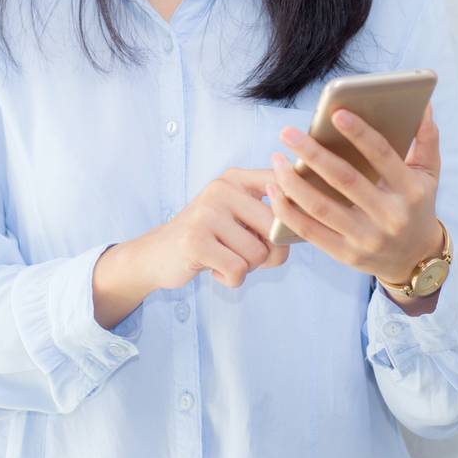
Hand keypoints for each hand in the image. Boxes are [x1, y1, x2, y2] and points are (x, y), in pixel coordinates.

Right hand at [139, 167, 290, 290]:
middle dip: (271, 253)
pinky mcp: (195, 241)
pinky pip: (238, 270)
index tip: (292, 224)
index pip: (282, 184)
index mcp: (236, 178)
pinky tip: (214, 268)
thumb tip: (300, 227)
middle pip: (276, 228)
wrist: (157, 254)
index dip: (295, 209)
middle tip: (247, 255)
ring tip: (224, 257)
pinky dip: (231, 279)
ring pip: (258, 254)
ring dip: (247, 267)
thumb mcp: (237, 214)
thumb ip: (269, 213)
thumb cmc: (209, 238)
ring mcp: (207, 213)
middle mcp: (222, 188)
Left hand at [267, 102, 443, 285]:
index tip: (336, 113)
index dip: (360, 133)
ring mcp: (366, 239)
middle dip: (313, 153)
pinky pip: (310, 231)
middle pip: (345, 180)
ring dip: (293, 181)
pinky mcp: (347, 255)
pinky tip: (275, 189)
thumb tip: (423, 104)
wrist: (415, 259)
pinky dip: (288, 210)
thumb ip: (426, 139)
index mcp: (410, 191)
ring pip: (321, 207)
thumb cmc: (417, 206)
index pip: (383, 156)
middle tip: (288, 133)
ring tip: (276, 158)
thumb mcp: (429, 174)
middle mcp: (390, 216)